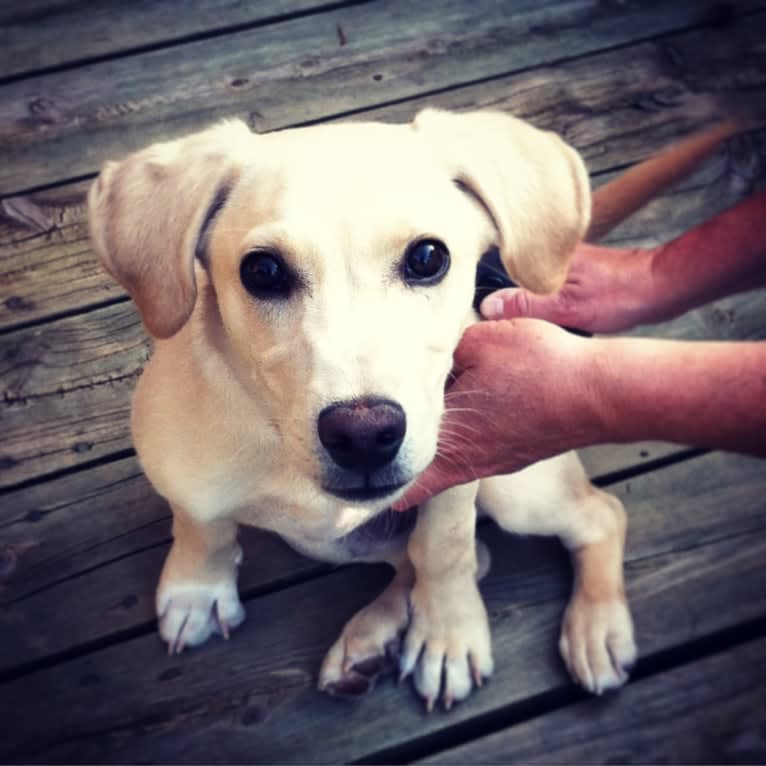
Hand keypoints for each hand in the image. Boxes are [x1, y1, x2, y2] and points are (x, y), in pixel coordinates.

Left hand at [393, 319, 598, 508]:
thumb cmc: (541, 368)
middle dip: (400, 468)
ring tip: (411, 441)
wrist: (600, 394)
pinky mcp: (516, 453)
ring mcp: (496, 461)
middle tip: (375, 463)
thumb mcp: (482, 342)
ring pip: (451, 466)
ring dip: (431, 455)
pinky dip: (462, 444)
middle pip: (424, 476)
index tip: (358, 482)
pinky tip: (465, 420)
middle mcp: (471, 461)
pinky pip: (477, 454)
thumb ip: (445, 351)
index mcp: (452, 440)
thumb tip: (423, 353)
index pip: (404, 475)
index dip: (379, 478)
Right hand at [480, 243, 656, 332]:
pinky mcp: (576, 277)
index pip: (499, 270)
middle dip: (507, 303)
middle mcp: (551, 258)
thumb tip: (487, 306)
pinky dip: (547, 307)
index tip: (481, 314)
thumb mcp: (567, 307)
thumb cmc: (621, 295)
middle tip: (505, 325)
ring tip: (528, 325)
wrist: (663, 287)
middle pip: (512, 281)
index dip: (488, 294)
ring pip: (531, 288)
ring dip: (528, 307)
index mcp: (543, 259)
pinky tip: (554, 321)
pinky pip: (548, 292)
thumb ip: (526, 305)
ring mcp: (564, 267)